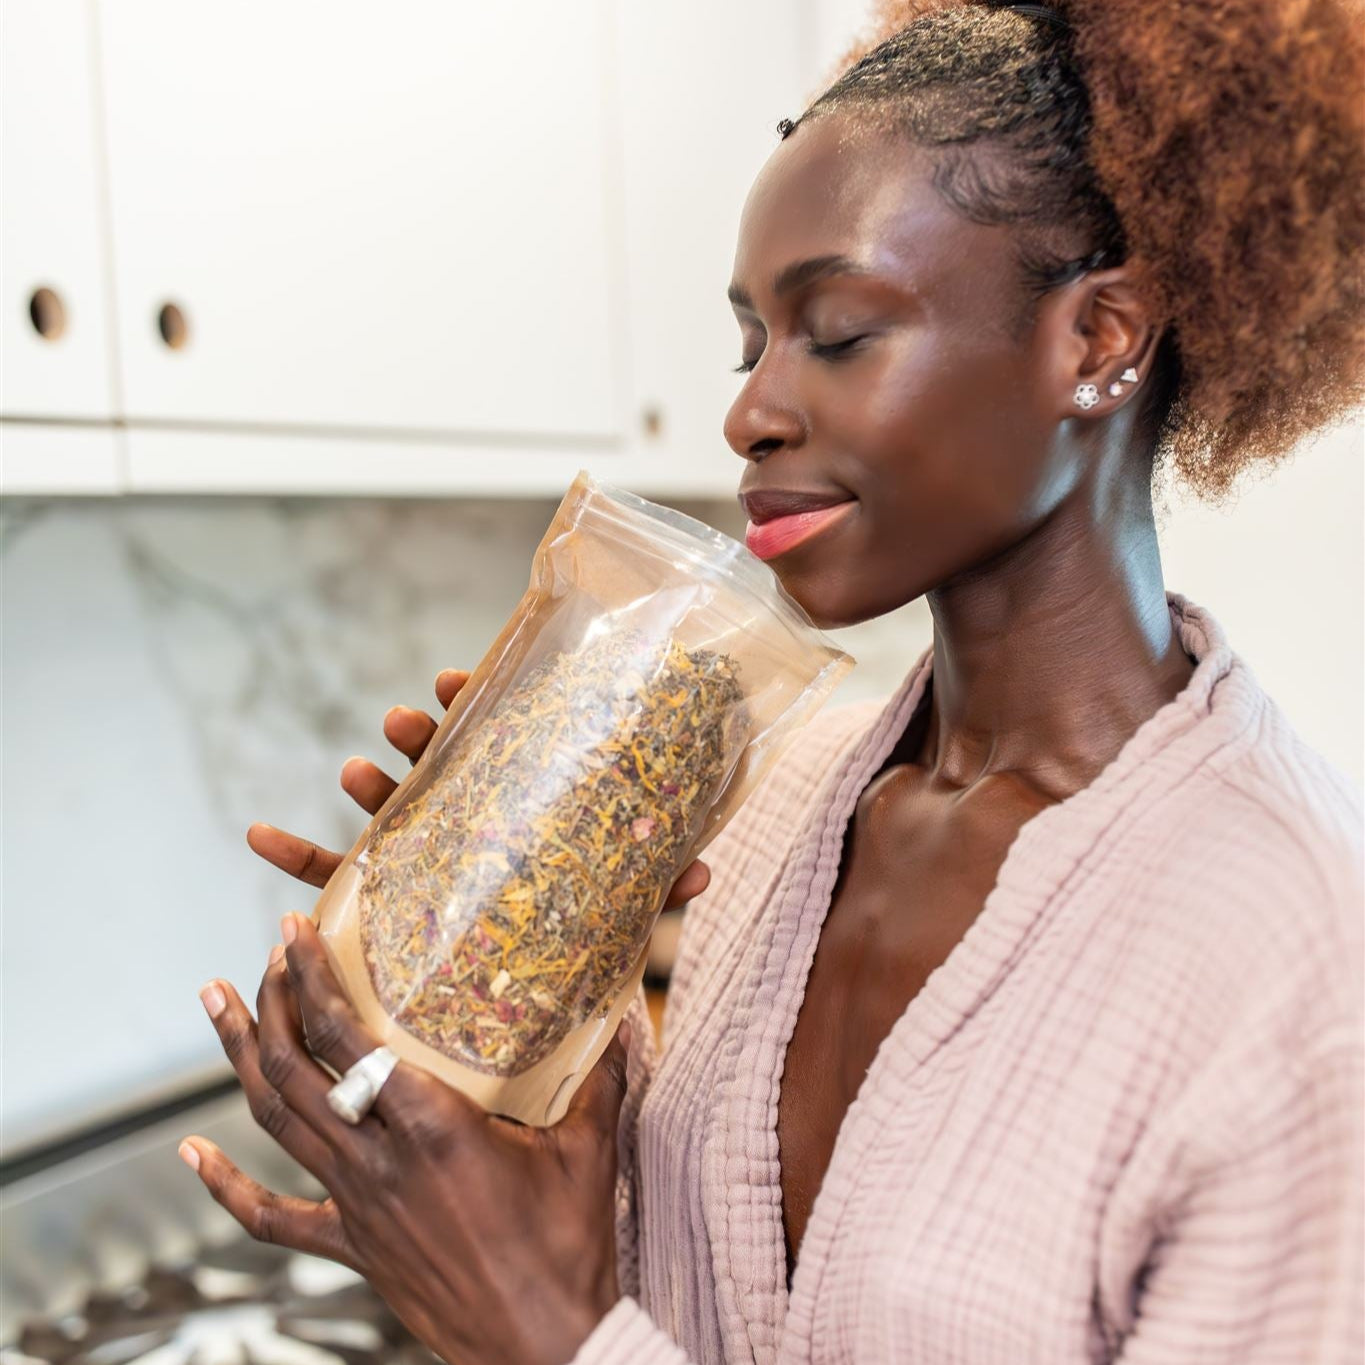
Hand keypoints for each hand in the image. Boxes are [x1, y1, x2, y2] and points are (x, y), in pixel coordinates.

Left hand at [184, 914, 628, 1364]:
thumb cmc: (568, 1246)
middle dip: (269, 1005)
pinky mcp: (350, 1247)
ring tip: (216, 1006)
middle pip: (297, 1069)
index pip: (350, 1038)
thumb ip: (601, 1077)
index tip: (293, 933)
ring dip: (240, 1059)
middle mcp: (379, 1159)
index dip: (313, 980)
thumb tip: (626, 1020)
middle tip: (262, 957)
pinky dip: (223, 1185)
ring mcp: (356, 1206)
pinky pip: (271, 1217)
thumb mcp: (589, 1151)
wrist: (544, 1345)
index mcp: (433, 1125)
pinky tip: (190, 1154)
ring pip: (276, 1122)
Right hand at [244, 665, 711, 904]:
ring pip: (388, 810)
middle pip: (440, 766)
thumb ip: (654, 885)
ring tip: (355, 770)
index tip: (456, 678)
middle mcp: (467, 815)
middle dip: (422, 739)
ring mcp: (422, 851)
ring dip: (369, 787)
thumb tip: (704, 870)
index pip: (499, 744)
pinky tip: (255, 832)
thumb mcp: (618, 905)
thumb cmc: (573, 925)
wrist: (533, 981)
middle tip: (407, 721)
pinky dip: (293, 853)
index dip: (478, 705)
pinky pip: (330, 873)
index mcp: (519, 804)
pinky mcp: (383, 894)